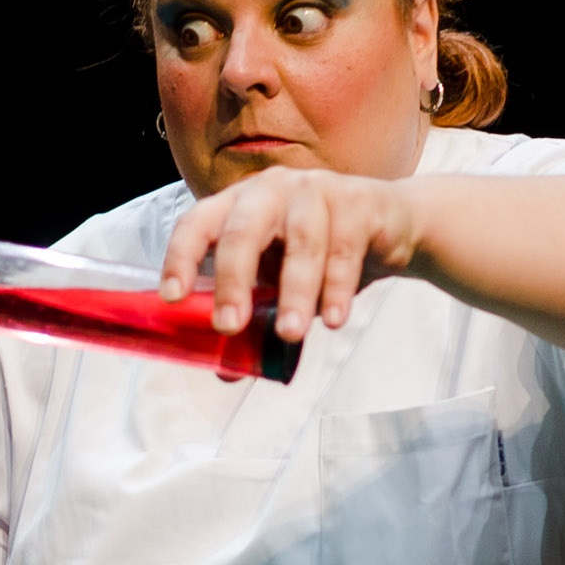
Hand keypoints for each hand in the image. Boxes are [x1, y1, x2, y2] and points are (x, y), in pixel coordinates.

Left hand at [157, 168, 424, 344]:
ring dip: (295, 291)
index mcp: (238, 204)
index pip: (198, 223)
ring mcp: (315, 190)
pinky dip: (338, 287)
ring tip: (290, 333)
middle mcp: (271, 190)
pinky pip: (344, 249)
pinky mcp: (358, 202)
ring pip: (301, 242)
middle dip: (233, 281)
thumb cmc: (322, 252)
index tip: (172, 298)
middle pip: (243, 230)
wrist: (392, 225)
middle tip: (229, 326)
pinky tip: (335, 319)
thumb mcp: (281, 284)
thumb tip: (226, 374)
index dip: (181, 258)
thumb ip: (255, 320)